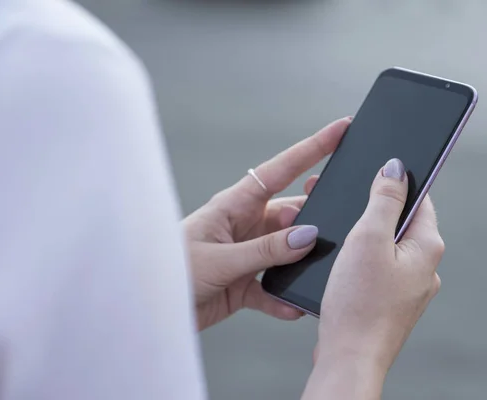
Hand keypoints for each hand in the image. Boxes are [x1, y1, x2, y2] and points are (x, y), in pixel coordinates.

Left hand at [183, 117, 351, 329]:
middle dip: (315, 216)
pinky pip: (272, 287)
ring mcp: (246, 254)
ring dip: (300, 263)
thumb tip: (307, 235)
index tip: (339, 130)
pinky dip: (283, 298)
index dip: (311, 148)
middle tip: (339, 219)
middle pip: (291, 214)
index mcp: (234, 205)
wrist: (146, 308)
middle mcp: (244, 225)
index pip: (280, 170)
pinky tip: (291, 307)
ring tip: (318, 271)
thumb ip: (265, 249)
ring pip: (287, 251)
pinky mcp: (244, 283)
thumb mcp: (219, 258)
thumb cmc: (169, 270)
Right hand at [304, 158, 442, 399]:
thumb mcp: (368, 238)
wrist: (349, 357)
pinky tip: (342, 266)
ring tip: (340, 240)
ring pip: (386, 247)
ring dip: (363, 237)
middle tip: (344, 206)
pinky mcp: (390, 301)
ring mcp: (408, 287)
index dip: (395, 182)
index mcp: (427, 246)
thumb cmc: (358, 302)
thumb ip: (384, 200)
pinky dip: (361, 261)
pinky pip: (378, 269)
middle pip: (400, 222)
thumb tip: (395, 168)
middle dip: (372, 210)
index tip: (373, 174)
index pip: (419, 199)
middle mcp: (424, 267)